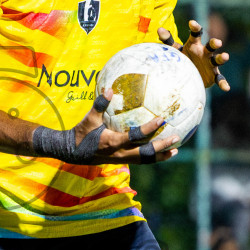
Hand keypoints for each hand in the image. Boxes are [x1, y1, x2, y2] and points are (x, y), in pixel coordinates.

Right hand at [31, 91, 179, 164]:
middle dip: (162, 147)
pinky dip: (152, 157)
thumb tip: (109, 89)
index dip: (149, 129)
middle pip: (146, 153)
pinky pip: (141, 160)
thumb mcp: (89, 118)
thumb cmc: (81, 133)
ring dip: (161, 155)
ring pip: (146, 160)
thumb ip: (99, 104)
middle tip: (176, 138)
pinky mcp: (122, 161)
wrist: (72, 152)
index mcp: (113, 142)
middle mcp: (120, 153)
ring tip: (175, 150)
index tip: (161, 120)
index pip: (135, 136)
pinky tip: (161, 151)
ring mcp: (122, 159)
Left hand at [159, 20, 229, 91]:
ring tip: (225, 56)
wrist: (187, 75)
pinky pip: (219, 79)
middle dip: (214, 43)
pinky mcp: (213, 75)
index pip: (196, 34)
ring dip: (222, 58)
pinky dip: (223, 83)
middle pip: (211, 46)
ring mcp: (210, 64)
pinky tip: (226, 88)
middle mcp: (204, 52)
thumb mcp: (175, 50)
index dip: (195, 28)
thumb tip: (159, 29)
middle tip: (217, 42)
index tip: (191, 23)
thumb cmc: (182, 58)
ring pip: (217, 60)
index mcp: (195, 44)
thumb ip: (168, 40)